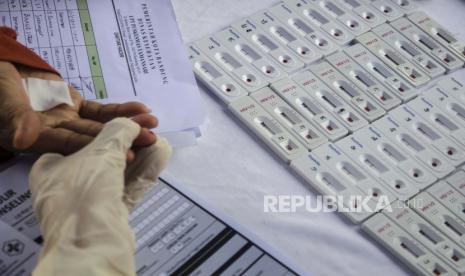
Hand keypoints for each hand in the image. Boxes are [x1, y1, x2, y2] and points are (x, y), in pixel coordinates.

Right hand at [0, 61, 156, 157]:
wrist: (2, 70)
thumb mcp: (4, 100)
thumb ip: (16, 117)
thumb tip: (22, 140)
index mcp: (40, 138)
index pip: (74, 145)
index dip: (100, 150)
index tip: (127, 156)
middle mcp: (58, 133)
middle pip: (95, 138)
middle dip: (123, 139)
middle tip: (151, 140)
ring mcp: (69, 120)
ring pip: (102, 125)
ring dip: (127, 124)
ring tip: (152, 123)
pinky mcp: (76, 107)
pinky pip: (100, 110)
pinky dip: (120, 110)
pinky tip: (140, 109)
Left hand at [29, 118, 171, 274]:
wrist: (91, 244)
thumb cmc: (85, 192)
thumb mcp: (101, 152)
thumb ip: (119, 131)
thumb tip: (131, 124)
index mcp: (51, 167)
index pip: (81, 138)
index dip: (108, 127)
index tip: (130, 121)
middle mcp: (66, 184)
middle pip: (104, 155)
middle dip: (130, 142)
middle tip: (150, 130)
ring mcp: (88, 202)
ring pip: (119, 172)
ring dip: (140, 156)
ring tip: (158, 141)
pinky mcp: (108, 215)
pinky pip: (128, 188)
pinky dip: (143, 173)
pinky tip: (160, 157)